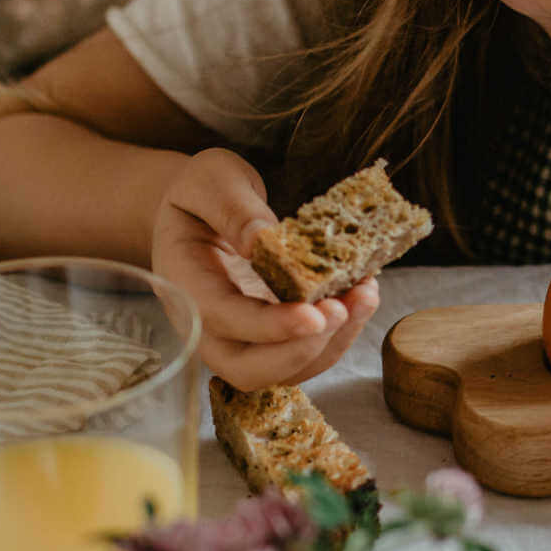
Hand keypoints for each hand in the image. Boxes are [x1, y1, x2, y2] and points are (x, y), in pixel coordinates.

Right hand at [151, 148, 378, 388]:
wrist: (202, 211)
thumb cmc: (202, 194)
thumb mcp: (209, 180)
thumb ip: (231, 207)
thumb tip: (261, 240)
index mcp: (185, 284)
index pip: (222, 320)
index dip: (269, 326)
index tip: (312, 314)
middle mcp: (208, 326)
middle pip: (248, 369)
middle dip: (302, 350)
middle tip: (343, 310)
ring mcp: (240, 339)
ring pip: (284, 370)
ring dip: (332, 342)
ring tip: (365, 295)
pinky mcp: (271, 339)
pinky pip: (306, 355)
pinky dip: (339, 334)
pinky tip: (362, 295)